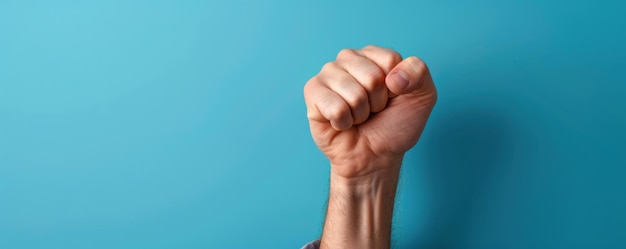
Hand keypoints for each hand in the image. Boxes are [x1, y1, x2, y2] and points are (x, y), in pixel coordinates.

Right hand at [304, 45, 436, 177]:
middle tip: (372, 111)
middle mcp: (348, 59)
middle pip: (372, 77)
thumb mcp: (422, 96)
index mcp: (374, 55)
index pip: (389, 60)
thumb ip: (418, 72)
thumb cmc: (394, 125)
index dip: (395, 87)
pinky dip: (343, 122)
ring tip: (357, 117)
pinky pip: (335, 106)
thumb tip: (392, 77)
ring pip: (354, 94)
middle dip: (377, 102)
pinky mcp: (312, 92)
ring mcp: (328, 74)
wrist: (375, 156)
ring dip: (360, 114)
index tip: (391, 98)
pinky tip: (341, 122)